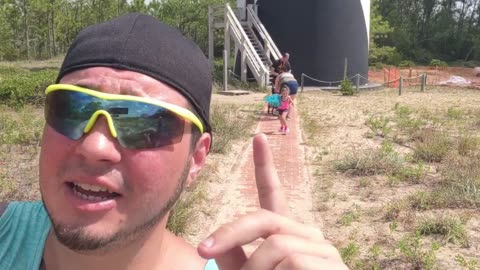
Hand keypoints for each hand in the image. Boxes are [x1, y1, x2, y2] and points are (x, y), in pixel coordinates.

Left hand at [198, 133, 347, 268]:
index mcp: (287, 234)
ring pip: (273, 244)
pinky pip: (289, 259)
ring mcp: (321, 247)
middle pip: (263, 217)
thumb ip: (234, 262)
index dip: (265, 168)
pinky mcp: (329, 262)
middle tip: (204, 249)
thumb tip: (212, 246)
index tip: (257, 138)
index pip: (273, 196)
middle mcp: (306, 234)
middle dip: (231, 233)